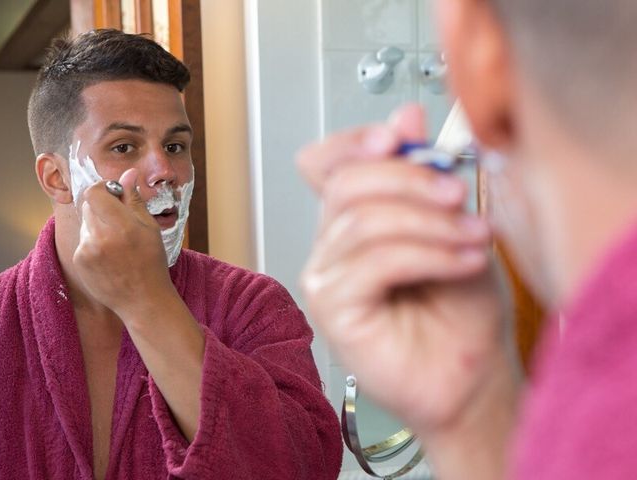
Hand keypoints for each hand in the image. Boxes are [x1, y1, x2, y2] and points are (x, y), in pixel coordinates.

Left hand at [73, 168, 173, 316]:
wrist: (144, 300)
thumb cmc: (152, 262)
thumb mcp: (149, 228)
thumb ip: (134, 199)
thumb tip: (128, 174)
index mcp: (122, 225)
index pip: (94, 192)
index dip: (103, 189)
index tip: (114, 195)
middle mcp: (100, 236)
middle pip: (88, 205)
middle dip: (102, 207)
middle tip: (120, 221)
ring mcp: (86, 250)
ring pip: (86, 223)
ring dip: (98, 225)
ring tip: (117, 244)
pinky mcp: (78, 261)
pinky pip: (83, 240)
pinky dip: (94, 243)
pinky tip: (110, 256)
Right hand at [298, 104, 518, 433]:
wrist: (472, 369)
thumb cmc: (461, 304)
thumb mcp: (452, 223)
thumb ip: (424, 172)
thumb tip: (406, 113)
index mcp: (353, 217)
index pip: (325, 163)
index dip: (353, 141)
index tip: (400, 135)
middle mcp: (331, 245)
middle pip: (346, 185)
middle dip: (409, 179)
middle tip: (457, 193)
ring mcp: (326, 278)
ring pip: (363, 222)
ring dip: (429, 222)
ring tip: (475, 236)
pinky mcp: (334, 308)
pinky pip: (374, 262)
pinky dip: (426, 254)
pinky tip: (464, 262)